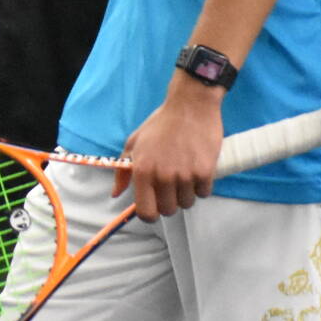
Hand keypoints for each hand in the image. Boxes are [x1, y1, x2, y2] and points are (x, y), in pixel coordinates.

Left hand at [111, 78, 224, 220]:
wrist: (190, 106)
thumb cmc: (161, 124)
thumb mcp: (134, 143)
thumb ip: (123, 171)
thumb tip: (116, 193)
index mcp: (143, 170)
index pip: (146, 212)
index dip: (150, 214)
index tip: (154, 207)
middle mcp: (163, 176)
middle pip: (168, 210)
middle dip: (169, 201)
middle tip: (170, 185)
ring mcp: (185, 175)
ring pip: (187, 203)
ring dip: (186, 193)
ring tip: (184, 173)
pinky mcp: (205, 172)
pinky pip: (204, 193)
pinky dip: (201, 185)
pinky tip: (196, 169)